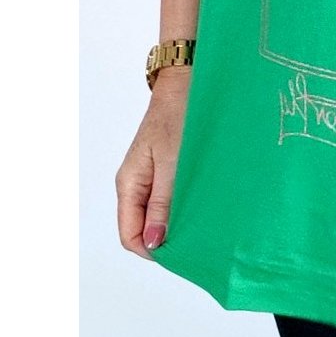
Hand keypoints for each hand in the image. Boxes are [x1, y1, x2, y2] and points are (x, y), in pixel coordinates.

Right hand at [114, 70, 190, 258]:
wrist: (189, 83)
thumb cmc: (179, 116)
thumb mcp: (172, 163)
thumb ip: (162, 203)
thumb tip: (154, 241)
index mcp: (129, 184)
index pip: (130, 236)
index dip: (153, 250)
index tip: (182, 252)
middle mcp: (136, 185)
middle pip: (144, 229)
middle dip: (168, 239)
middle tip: (199, 238)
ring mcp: (151, 178)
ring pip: (159, 216)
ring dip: (179, 223)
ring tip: (204, 221)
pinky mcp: (167, 170)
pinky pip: (170, 200)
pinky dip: (185, 206)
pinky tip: (204, 204)